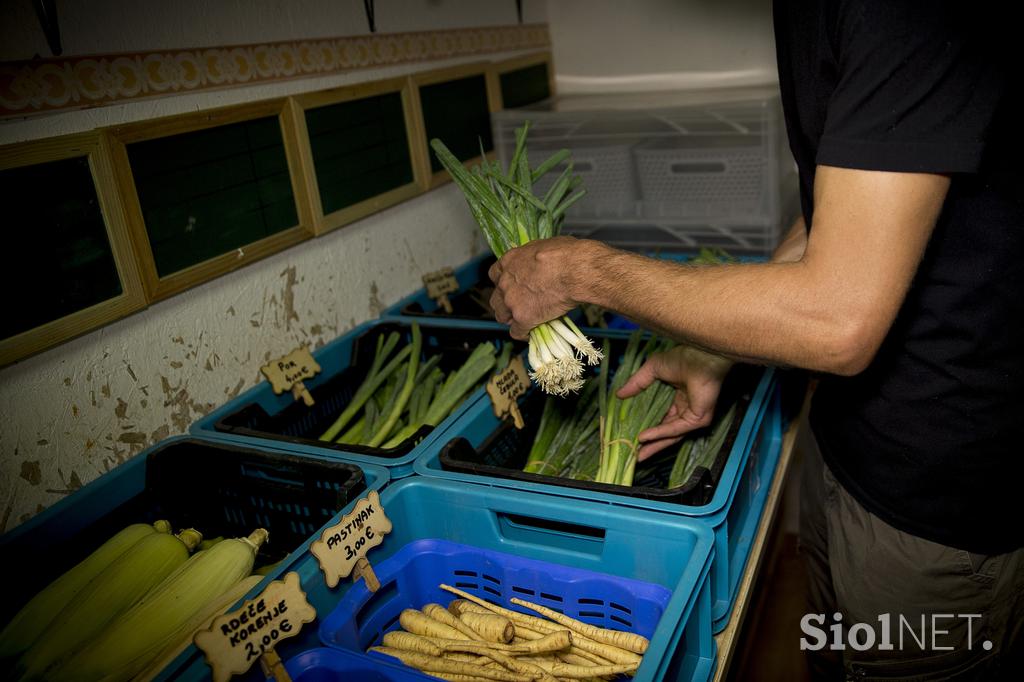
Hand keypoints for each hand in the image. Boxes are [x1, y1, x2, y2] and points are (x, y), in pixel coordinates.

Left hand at [488, 236, 592, 338]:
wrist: (574, 271)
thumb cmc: (566, 255)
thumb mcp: (544, 246)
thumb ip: (533, 258)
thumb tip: (539, 261)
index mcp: (509, 261)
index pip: (495, 275)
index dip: (504, 284)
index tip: (512, 287)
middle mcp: (505, 282)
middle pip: (496, 298)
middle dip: (505, 304)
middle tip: (518, 307)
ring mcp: (512, 301)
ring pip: (502, 316)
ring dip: (511, 320)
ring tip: (524, 321)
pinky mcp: (522, 318)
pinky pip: (517, 332)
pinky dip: (524, 334)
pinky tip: (531, 333)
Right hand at [617, 345, 733, 460]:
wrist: (700, 358)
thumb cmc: (682, 359)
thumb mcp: (652, 370)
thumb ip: (637, 384)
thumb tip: (619, 394)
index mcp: (679, 397)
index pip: (662, 416)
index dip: (647, 424)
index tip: (632, 431)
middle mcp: (687, 408)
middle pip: (666, 430)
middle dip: (650, 443)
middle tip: (634, 452)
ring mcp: (693, 416)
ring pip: (671, 434)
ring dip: (654, 444)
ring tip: (637, 454)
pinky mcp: (697, 420)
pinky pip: (675, 429)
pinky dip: (659, 434)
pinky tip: (644, 437)